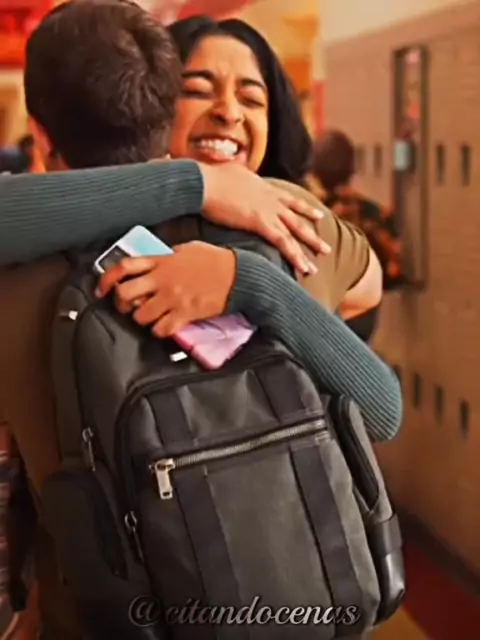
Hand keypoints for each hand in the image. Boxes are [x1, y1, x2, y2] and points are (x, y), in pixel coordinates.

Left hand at [96, 242, 234, 337]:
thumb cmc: (215, 260)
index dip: (106, 279)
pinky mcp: (185, 314)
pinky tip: (165, 326)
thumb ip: (166, 256)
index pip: (123, 267)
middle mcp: (162, 280)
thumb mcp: (186, 249)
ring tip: (150, 317)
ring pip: (140, 316)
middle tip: (128, 307)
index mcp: (161, 261)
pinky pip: (162, 329)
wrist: (238, 275)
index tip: (102, 289)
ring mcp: (173, 298)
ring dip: (141, 319)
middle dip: (121, 304)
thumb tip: (154, 262)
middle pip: (125, 294)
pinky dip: (159, 331)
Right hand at [199, 163, 329, 274]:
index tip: (317, 214)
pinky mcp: (260, 222)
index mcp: (263, 186)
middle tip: (325, 245)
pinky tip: (304, 267)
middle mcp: (270, 198)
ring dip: (309, 247)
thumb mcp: (228, 168)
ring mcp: (267, 210)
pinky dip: (295, 256)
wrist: (203, 182)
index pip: (288, 199)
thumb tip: (232, 165)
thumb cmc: (208, 177)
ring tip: (319, 263)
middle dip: (312, 232)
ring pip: (295, 231)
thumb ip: (236, 169)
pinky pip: (283, 242)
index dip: (304, 208)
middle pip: (297, 217)